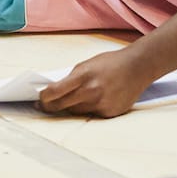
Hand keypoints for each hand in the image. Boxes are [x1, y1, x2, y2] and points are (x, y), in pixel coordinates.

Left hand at [38, 48, 152, 116]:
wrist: (137, 67)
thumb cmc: (110, 63)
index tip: (39, 99)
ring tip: (70, 100)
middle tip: (44, 106)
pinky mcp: (109, 113)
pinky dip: (88, 109)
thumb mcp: (86, 65)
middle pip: (61, 106)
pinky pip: (91, 114)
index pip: (54, 92)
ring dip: (70, 107)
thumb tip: (55, 91)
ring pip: (75, 112)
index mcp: (83, 76)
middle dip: (50, 107)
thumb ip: (71, 79)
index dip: (43, 98)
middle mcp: (91, 91)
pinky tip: (94, 100)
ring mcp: (101, 104)